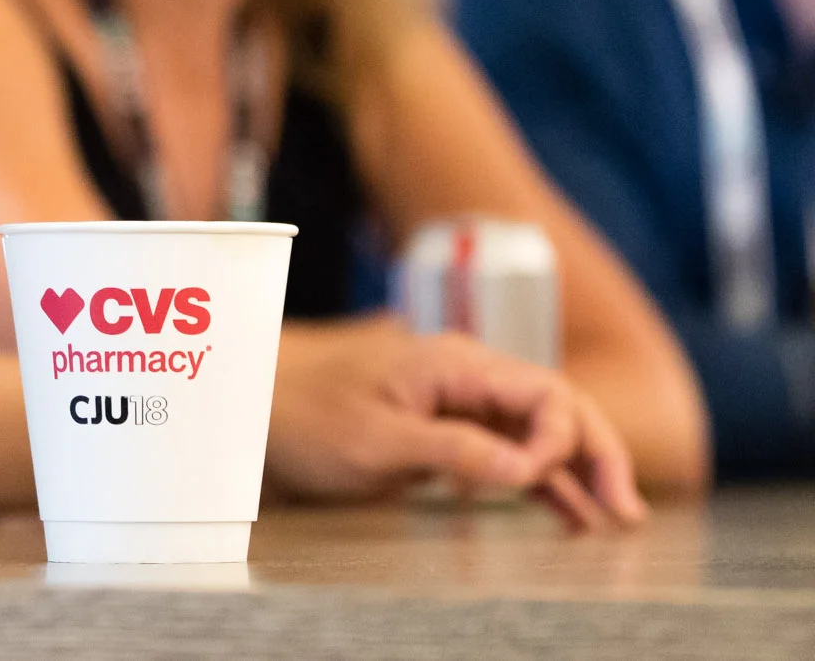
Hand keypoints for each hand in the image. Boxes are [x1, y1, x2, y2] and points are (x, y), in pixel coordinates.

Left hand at [266, 317, 646, 529]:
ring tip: (617, 520)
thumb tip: (526, 467)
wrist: (256, 401)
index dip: (560, 441)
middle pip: (556, 407)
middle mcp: (466, 374)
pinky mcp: (446, 425)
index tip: (536, 483)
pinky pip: (509, 446)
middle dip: (597, 454)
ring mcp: (458, 399)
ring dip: (577, 471)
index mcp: (455, 362)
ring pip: (538, 430)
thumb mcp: (377, 440)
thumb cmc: (306, 414)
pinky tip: (570, 514)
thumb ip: (454, 450)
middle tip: (627, 511)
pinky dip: (542, 477)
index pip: (544, 392)